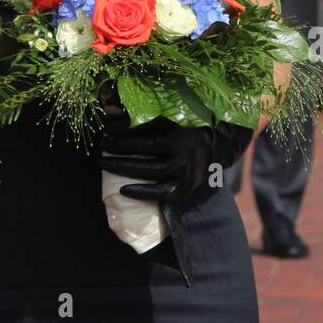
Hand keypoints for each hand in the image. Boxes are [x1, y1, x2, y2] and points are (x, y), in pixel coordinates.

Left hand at [99, 115, 253, 200]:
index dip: (120, 125)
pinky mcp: (191, 184)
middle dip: (117, 145)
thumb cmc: (198, 114)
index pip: (143, 124)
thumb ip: (149, 101)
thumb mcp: (176, 102)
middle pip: (143, 147)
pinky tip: (123, 190)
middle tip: (101, 143)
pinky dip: (144, 192)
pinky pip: (164, 192)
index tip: (104, 123)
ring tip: (104, 162)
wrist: (228, 136)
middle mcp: (186, 145)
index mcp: (183, 122)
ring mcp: (189, 166)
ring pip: (149, 170)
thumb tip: (111, 100)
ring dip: (123, 167)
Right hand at [99, 116, 254, 284]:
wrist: (221, 138)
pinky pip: (154, 126)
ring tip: (106, 142)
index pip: (162, 192)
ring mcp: (182, 143)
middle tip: (101, 161)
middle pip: (149, 168)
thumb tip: (135, 198)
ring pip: (149, 145)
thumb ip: (169, 187)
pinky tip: (121, 127)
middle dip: (122, 165)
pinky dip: (136, 128)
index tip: (121, 191)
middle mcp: (185, 164)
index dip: (141, 192)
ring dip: (124, 144)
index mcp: (187, 183)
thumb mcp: (189, 180)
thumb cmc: (198, 164)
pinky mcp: (180, 125)